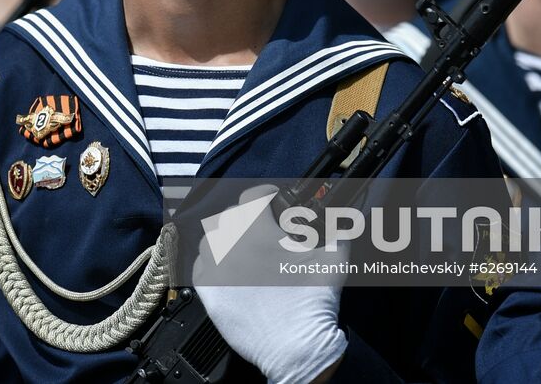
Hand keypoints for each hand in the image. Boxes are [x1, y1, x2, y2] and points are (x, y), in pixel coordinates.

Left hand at [193, 187, 346, 383]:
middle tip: (261, 228)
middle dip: (245, 217)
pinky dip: (211, 263)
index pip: (252, 196)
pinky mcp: (208, 293)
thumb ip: (336, 232)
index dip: (264, 194)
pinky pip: (200, 267)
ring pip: (210, 240)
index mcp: (258, 232)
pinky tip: (227, 269)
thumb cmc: (312, 301)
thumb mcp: (334, 259)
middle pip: (228, 217)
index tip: (272, 199)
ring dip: (224, 238)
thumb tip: (340, 220)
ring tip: (241, 247)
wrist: (295, 346)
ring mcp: (215, 270)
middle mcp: (230, 246)